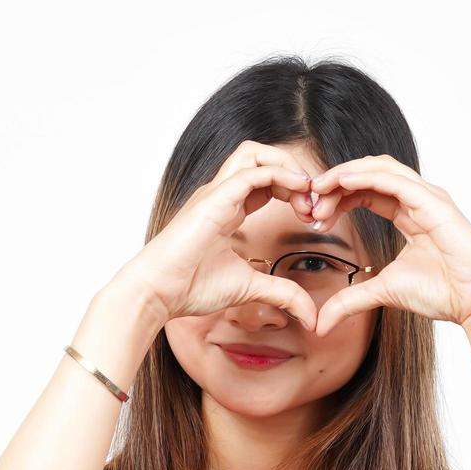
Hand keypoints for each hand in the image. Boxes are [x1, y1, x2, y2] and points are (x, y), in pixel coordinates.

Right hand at [117, 140, 320, 325]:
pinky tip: (299, 193)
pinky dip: (282, 175)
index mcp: (226, 209)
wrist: (156, 292)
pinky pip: (254, 172)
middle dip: (295, 173)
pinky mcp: (215, 198)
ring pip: (255, 154)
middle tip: (314, 205)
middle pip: (261, 158)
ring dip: (288, 168)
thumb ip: (280, 293)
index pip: (266, 182)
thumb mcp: (248, 288)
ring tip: (307, 197)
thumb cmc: (189, 288)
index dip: (294, 192)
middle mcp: (220, 195)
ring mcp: (216, 193)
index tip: (313, 218)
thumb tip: (309, 316)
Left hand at [304, 155, 470, 337]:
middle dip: (334, 184)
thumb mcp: (383, 292)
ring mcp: (428, 198)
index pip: (365, 191)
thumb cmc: (444, 293)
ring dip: (344, 176)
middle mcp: (418, 199)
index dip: (336, 196)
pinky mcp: (435, 204)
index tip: (311, 214)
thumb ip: (350, 301)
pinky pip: (396, 181)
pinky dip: (366, 177)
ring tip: (318, 190)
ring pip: (379, 169)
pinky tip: (342, 183)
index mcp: (408, 213)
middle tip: (308, 202)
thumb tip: (320, 324)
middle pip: (368, 174)